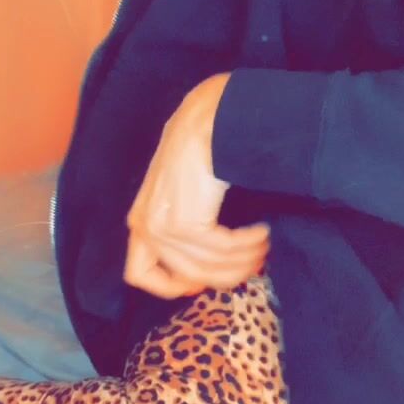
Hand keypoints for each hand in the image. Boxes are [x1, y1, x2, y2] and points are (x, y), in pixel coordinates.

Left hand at [123, 74, 270, 298]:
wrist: (207, 119)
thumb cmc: (200, 151)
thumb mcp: (182, 193)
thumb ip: (186, 227)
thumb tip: (212, 267)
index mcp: (139, 221)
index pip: (139, 274)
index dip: (174, 284)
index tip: (205, 281)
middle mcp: (144, 227)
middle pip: (189, 276)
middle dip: (228, 274)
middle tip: (256, 262)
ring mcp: (162, 227)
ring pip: (210, 266)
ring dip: (245, 259)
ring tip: (264, 244)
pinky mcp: (184, 222)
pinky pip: (223, 249)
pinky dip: (249, 244)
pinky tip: (262, 231)